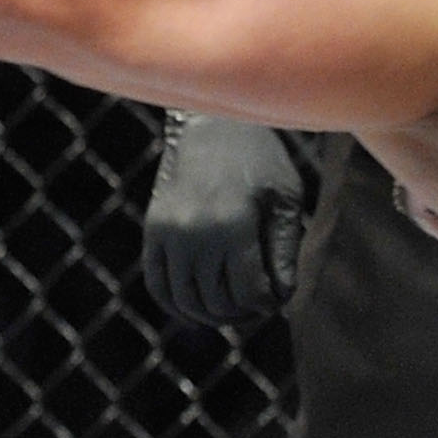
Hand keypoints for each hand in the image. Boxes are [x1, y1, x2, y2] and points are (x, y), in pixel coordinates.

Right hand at [140, 113, 308, 324]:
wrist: (211, 122)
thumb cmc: (260, 158)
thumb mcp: (285, 198)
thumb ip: (284, 250)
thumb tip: (281, 298)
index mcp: (233, 224)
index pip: (250, 291)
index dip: (268, 304)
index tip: (277, 298)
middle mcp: (195, 233)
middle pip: (218, 301)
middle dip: (243, 312)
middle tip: (258, 306)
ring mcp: (168, 233)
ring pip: (187, 300)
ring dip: (212, 315)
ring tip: (233, 309)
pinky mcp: (153, 230)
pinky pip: (157, 284)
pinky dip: (176, 306)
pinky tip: (197, 312)